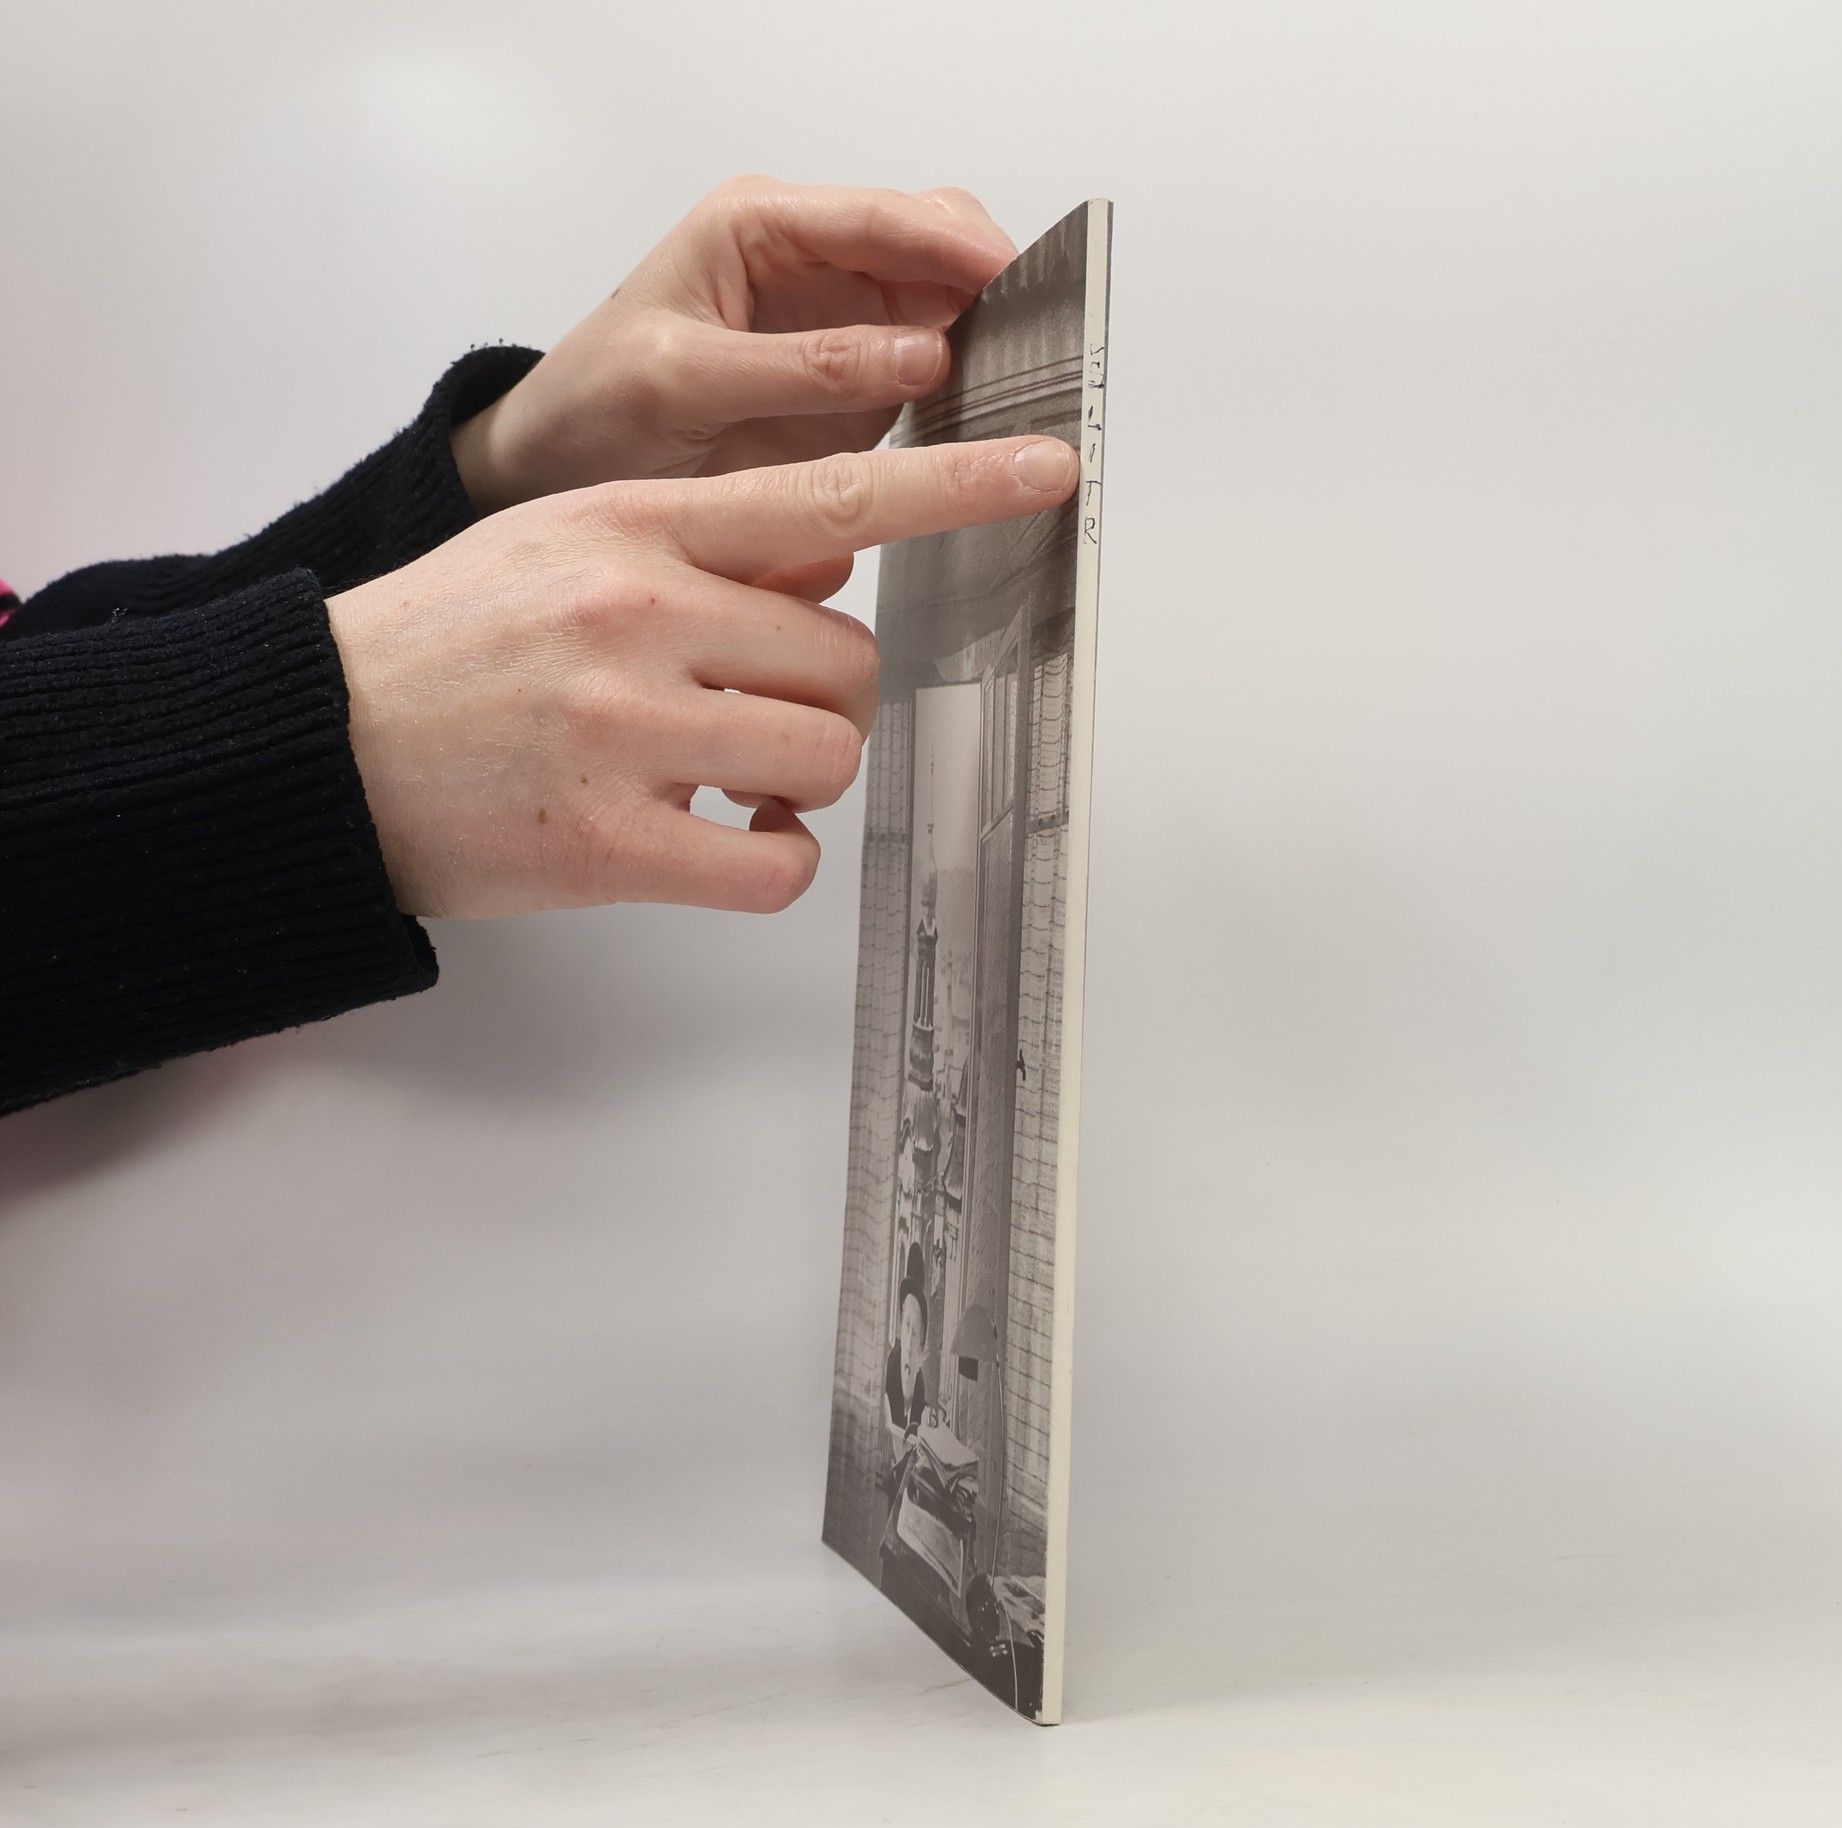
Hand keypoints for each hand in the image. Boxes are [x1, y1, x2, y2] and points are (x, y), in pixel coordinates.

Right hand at [327, 436, 1077, 918]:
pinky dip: (774, 866)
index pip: (833, 493)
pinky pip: (776, 867)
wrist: (315, 743)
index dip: (957, 488)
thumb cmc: (449, 640)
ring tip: (725, 785)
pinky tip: (724, 847)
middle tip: (755, 718)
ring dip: (798, 782)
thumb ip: (702, 544)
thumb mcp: (566, 544)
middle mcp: (641, 616)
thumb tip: (831, 559)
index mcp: (636, 527)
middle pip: (845, 662)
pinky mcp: (609, 844)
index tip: (1052, 472)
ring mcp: (626, 732)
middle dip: (823, 700)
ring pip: (823, 758)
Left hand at [450, 177, 1016, 511]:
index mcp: (760, 225)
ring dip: (988, 337)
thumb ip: (803, 368)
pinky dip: (968, 390)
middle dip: (989, 283)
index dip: (959, 248)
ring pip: (944, 306)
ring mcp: (837, 324)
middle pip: (932, 245)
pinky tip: (990, 419)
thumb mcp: (684, 382)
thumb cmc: (595, 406)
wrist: (557, 468)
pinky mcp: (852, 387)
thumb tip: (921, 357)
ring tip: (1028, 382)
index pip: (883, 215)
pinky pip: (931, 372)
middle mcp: (809, 262)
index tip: (1018, 284)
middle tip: (1037, 339)